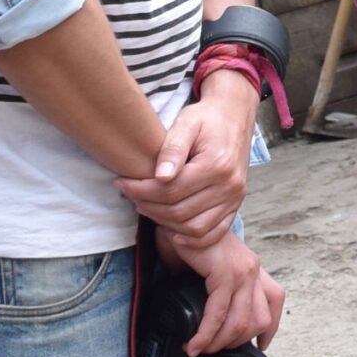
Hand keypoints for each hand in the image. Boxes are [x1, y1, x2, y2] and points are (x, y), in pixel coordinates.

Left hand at [117, 73, 255, 241]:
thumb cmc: (207, 119)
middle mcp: (230, 186)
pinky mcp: (235, 205)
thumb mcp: (186, 123)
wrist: (235, 117)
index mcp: (217, 165)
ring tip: (146, 206)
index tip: (121, 182)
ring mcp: (235, 198)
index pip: (170, 191)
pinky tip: (171, 230)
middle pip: (179, 212)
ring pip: (193, 228)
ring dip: (164, 223)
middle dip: (147, 206)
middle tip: (130, 194)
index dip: (140, 191)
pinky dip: (191, 239)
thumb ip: (172, 149)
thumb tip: (160, 176)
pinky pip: (212, 233)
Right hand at [158, 226, 284, 355]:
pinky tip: (194, 343)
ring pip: (240, 323)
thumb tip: (208, 321)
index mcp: (252, 268)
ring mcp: (242, 270)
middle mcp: (253, 269)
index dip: (270, 328)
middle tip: (211, 350)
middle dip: (234, 343)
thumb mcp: (211, 268)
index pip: (274, 301)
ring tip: (199, 349)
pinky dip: (205, 334)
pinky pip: (218, 314)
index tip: (260, 346)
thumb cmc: (189, 242)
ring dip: (218, 343)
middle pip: (259, 320)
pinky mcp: (224, 271)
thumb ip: (217, 289)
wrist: (179, 217)